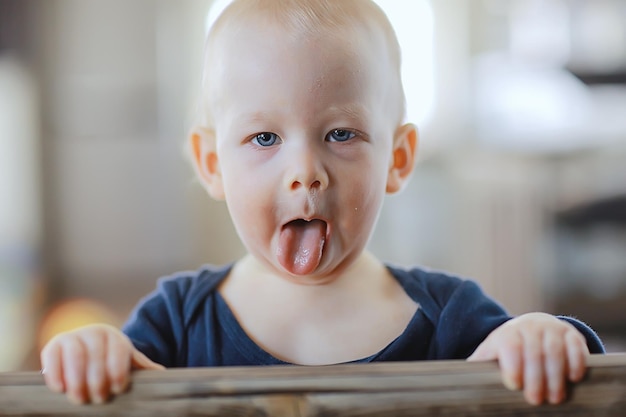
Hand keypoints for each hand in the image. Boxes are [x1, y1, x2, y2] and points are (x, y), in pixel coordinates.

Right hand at [40, 323, 163, 403]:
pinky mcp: (53, 345)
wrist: (85, 348)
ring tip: (79, 398)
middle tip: (99, 399)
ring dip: (77, 378)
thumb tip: (163, 374)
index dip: (118, 370)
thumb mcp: (126, 360)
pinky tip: (59, 389)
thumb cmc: (110, 360)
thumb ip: (141, 367)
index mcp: (115, 336)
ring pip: (75, 355)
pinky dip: (55, 372)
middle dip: (97, 378)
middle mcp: (93, 332)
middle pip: (96, 354)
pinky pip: (52, 356)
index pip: (118, 350)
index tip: (118, 389)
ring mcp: (72, 337)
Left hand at [468, 312, 588, 404]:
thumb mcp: (492, 352)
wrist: (532, 326)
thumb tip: (456, 379)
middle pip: (534, 353)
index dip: (512, 366)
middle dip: (535, 378)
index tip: (513, 385)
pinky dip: (576, 362)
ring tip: (555, 398)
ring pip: (555, 351)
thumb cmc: (508, 346)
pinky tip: (573, 378)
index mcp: (507, 333)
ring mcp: (552, 329)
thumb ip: (479, 363)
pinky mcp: (571, 334)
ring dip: (556, 376)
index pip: (510, 346)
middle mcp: (530, 327)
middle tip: (535, 400)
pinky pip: (577, 347)